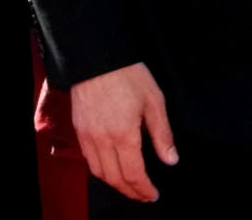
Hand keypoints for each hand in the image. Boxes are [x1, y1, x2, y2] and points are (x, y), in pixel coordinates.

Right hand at [71, 62, 177, 201]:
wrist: (98, 57)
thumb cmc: (128, 75)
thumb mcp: (154, 101)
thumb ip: (162, 134)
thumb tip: (171, 159)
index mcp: (123, 135)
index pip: (134, 174)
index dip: (144, 189)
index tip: (153, 194)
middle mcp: (102, 141)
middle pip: (115, 179)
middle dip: (130, 191)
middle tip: (144, 194)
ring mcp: (88, 137)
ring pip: (99, 173)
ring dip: (115, 184)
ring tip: (130, 185)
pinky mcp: (80, 130)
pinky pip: (89, 160)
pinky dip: (101, 171)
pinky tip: (111, 167)